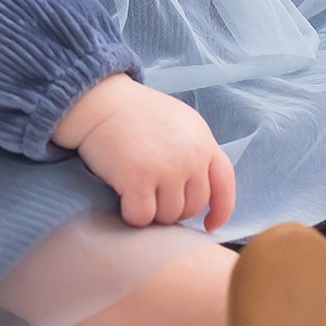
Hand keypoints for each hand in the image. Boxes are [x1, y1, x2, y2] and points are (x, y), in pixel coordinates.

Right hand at [51, 72, 235, 231]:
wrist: (100, 101)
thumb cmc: (135, 113)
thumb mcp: (179, 123)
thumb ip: (194, 152)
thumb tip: (203, 194)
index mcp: (203, 140)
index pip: (224, 183)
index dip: (220, 209)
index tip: (209, 225)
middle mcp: (191, 156)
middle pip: (192, 207)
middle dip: (172, 208)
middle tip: (151, 194)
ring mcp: (167, 169)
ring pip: (167, 216)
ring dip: (151, 212)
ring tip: (135, 189)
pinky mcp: (139, 180)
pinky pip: (142, 217)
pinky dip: (131, 215)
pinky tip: (123, 198)